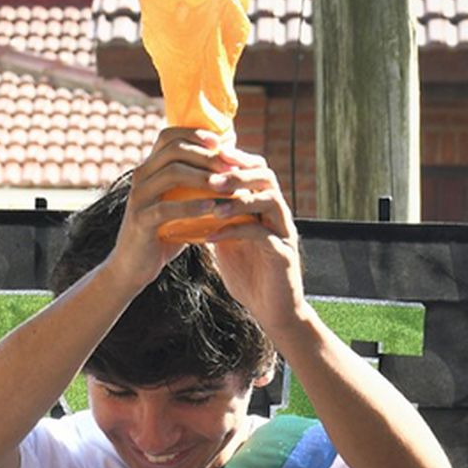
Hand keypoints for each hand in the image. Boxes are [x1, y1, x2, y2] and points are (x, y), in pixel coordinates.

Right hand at [107, 126, 235, 289]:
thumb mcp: (179, 204)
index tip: (221, 143)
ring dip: (203, 177)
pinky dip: (192, 206)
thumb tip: (229, 166)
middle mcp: (140, 177)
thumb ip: (195, 186)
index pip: (169, 136)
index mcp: (148, 169)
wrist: (133, 266)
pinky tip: (213, 208)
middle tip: (232, 167)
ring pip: (172, 173)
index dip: (195, 134)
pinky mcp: (140, 220)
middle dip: (207, 155)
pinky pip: (167, 207)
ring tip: (227, 186)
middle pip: (174, 150)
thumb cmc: (163, 233)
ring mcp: (138, 198)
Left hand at [202, 147, 306, 331]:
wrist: (271, 310)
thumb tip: (184, 202)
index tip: (208, 157)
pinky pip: (261, 235)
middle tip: (210, 177)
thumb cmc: (248, 274)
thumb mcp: (226, 242)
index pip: (255, 171)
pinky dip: (235, 231)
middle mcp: (279, 215)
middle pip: (266, 177)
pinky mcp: (283, 254)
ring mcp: (284, 233)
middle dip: (237, 173)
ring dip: (239, 199)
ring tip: (212, 204)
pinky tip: (211, 236)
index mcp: (265, 208)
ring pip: (270, 201)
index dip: (234, 160)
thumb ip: (214, 220)